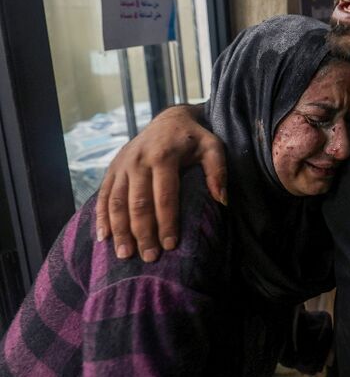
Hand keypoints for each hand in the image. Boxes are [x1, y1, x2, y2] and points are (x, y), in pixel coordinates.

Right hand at [95, 104, 226, 261]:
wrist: (170, 119)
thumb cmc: (195, 137)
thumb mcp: (213, 147)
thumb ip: (218, 171)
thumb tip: (222, 200)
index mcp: (163, 155)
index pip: (164, 196)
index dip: (167, 222)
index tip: (170, 246)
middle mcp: (138, 160)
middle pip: (138, 203)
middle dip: (143, 233)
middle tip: (149, 257)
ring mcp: (122, 164)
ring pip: (117, 201)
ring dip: (119, 230)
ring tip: (124, 255)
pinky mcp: (112, 168)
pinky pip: (104, 195)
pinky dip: (101, 217)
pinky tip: (104, 237)